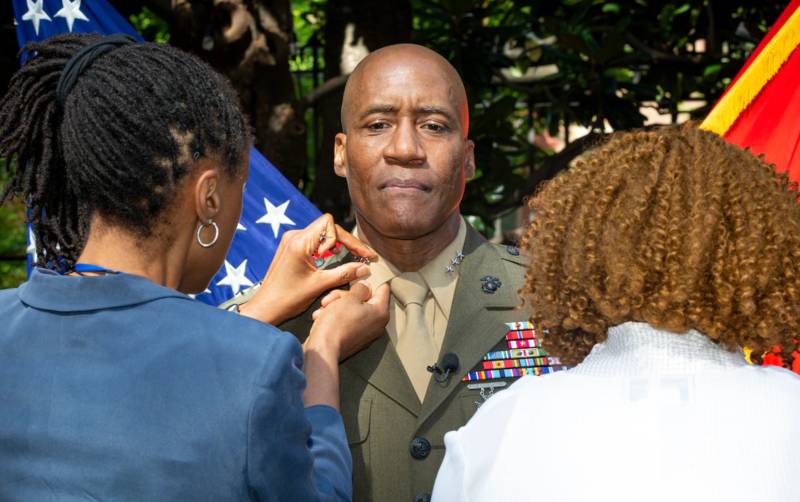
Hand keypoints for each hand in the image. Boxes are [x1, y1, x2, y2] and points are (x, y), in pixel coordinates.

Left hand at [239, 213, 375, 324]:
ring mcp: (291, 240)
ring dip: (338, 244)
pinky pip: (314, 240)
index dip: (347, 239)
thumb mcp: (320, 285)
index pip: (331, 225)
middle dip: (347, 241)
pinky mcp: (291, 247)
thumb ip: (344, 273)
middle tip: (364, 256)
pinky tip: (334, 258)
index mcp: (300, 242)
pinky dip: (327, 248)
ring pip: (322, 232)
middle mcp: (294, 236)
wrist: (266, 307)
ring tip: (351, 257)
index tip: (359, 255)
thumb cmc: (288, 298)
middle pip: (328, 227)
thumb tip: (365, 267)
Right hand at [302, 282, 388, 409]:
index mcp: (380, 312)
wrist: (323, 350)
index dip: (371, 280)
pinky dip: (335, 318)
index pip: (383, 289)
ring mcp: (365, 333)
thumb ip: (361, 288)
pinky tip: (322, 317)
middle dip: (346, 295)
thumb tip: (366, 287)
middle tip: (333, 297)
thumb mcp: (349, 298)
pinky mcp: (353, 339)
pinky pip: (346, 322)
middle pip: (364, 300)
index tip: (359, 277)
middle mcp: (377, 324)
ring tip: (324, 309)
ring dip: (337, 305)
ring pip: (352, 310)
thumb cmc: (337, 323)